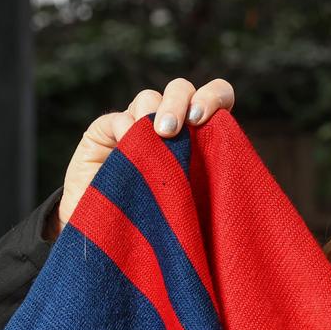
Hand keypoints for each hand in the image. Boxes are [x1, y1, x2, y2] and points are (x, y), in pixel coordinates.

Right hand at [47, 78, 234, 240]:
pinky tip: (127, 148)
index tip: (203, 118)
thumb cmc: (170, 221)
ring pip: (149, 97)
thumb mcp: (200, 194)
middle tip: (172, 131)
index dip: (214, 96)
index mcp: (201, 134)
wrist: (119, 240)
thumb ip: (213, 166)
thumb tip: (225, 147)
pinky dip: (125, 128)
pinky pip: (118, 118)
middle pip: (181, 89)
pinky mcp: (105, 133)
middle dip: (179, 102)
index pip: (217, 95)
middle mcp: (171, 124)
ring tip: (153, 144)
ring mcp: (137, 125)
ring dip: (152, 115)